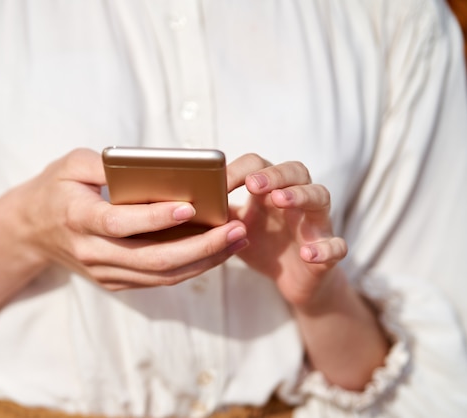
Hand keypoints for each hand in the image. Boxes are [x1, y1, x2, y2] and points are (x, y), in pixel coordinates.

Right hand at [22, 148, 248, 289]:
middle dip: (200, 246)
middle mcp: (92, 252)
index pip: (121, 224)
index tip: (191, 206)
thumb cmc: (56, 189)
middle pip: (152, 258)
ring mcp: (104, 272)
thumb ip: (107, 163)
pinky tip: (216, 250)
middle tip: (236, 229)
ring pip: (161, 275)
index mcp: (79, 218)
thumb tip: (152, 166)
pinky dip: (190, 268)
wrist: (31, 230)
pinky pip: (158, 280)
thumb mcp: (71, 164)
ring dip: (204, 261)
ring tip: (237, 240)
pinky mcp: (115, 282)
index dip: (156, 218)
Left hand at [226, 154, 347, 307]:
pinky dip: (325, 247)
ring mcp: (315, 223)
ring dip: (301, 195)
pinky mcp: (329, 251)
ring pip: (320, 196)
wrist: (291, 280)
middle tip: (254, 184)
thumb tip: (188, 202)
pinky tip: (308, 253)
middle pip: (296, 171)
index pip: (260, 165)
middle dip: (275, 174)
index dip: (241, 170)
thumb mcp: (235, 226)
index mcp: (271, 190)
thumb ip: (217, 212)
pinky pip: (336, 245)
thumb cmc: (263, 244)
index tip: (218, 183)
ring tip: (281, 200)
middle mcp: (297, 200)